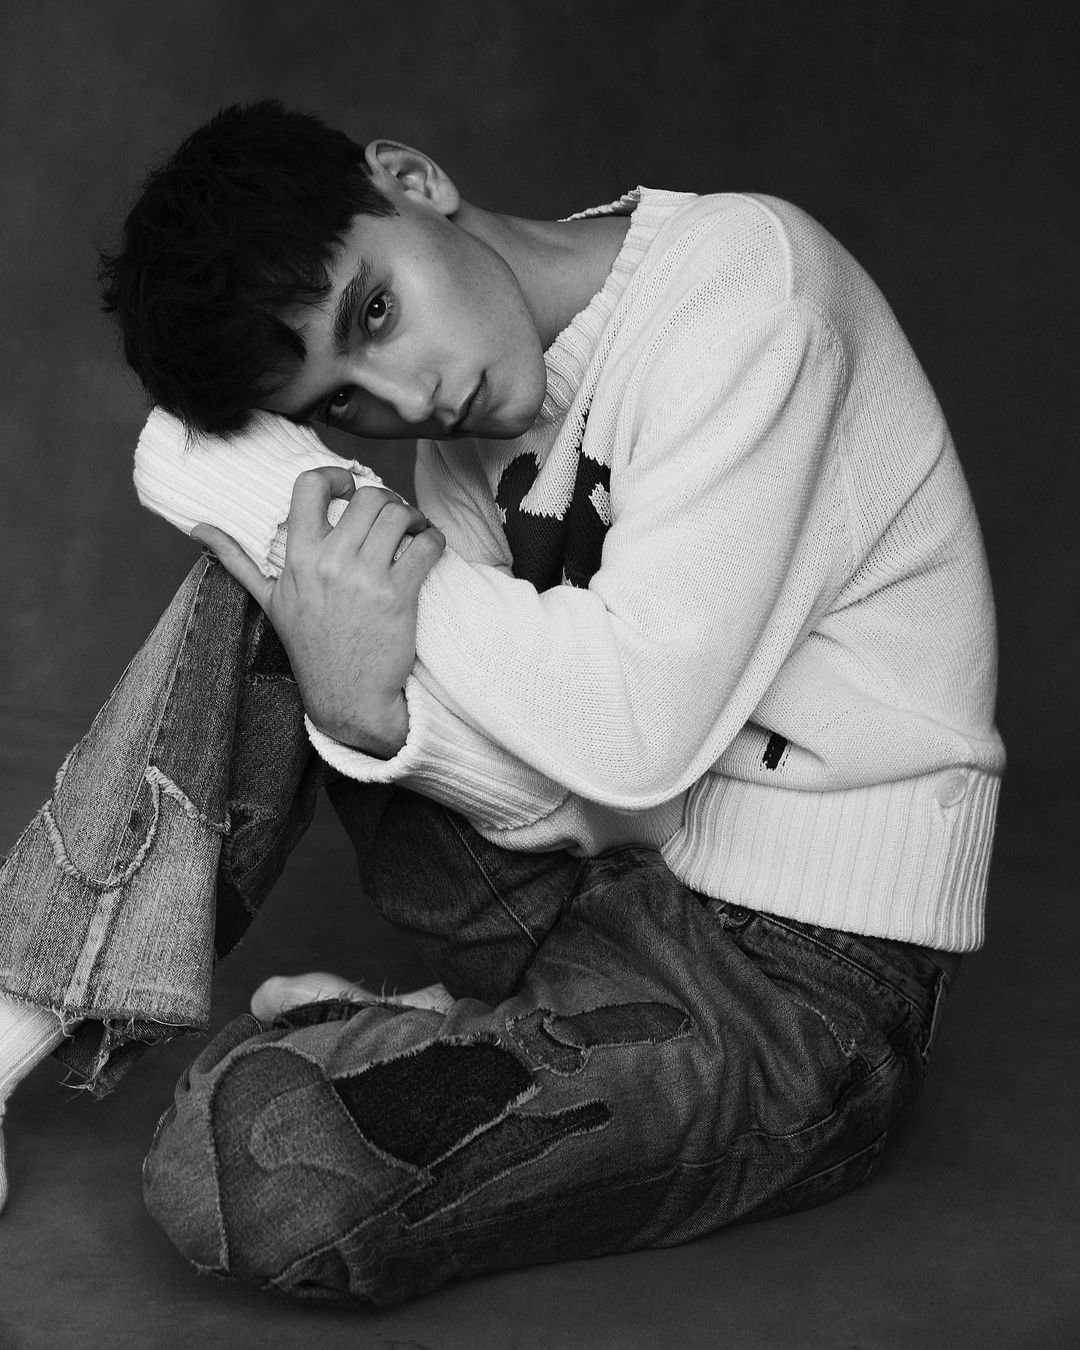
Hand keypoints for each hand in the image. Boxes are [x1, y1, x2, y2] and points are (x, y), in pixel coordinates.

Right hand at [192, 467, 444, 756]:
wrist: (348, 699)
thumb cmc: (311, 648)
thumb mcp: (268, 602)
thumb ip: (236, 560)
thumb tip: (198, 529)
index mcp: (298, 558)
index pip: (309, 485)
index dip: (336, 475)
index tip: (349, 487)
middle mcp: (329, 563)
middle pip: (368, 496)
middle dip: (386, 500)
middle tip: (392, 516)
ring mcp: (365, 579)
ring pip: (399, 514)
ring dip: (413, 516)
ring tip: (413, 530)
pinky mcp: (399, 596)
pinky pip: (426, 544)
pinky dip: (434, 539)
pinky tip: (428, 548)